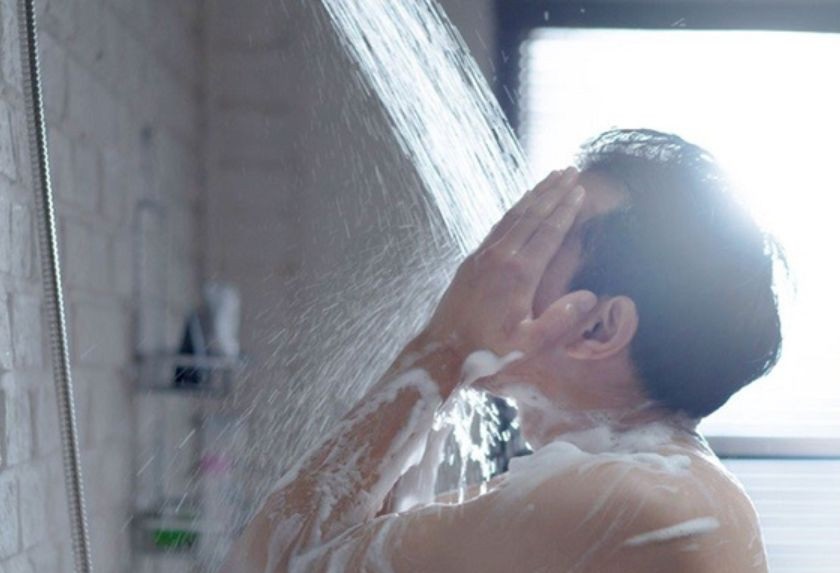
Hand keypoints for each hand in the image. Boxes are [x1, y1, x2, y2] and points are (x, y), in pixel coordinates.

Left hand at [422, 168, 596, 364]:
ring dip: (534, 195)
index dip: (566, 210)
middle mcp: (500, 256)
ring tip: (551, 177)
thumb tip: (590, 296)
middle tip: (571, 171)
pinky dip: (514, 210)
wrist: (444, 348)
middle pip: (532, 215)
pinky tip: (522, 203)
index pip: (548, 233)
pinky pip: (498, 226)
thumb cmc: (488, 349)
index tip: (580, 191)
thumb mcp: (530, 343)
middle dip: (553, 191)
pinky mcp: (472, 259)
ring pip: (513, 216)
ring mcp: (483, 255)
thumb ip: (560, 319)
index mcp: (519, 274)